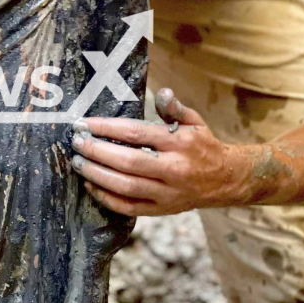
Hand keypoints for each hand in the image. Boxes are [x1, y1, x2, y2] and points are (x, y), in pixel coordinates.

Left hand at [70, 89, 250, 215]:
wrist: (227, 180)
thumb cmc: (204, 146)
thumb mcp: (194, 122)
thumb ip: (174, 108)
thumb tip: (162, 92)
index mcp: (179, 143)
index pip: (136, 133)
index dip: (106, 128)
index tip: (84, 123)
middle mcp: (174, 169)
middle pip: (127, 162)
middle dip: (96, 151)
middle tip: (76, 142)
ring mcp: (167, 193)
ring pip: (125, 186)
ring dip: (97, 175)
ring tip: (77, 162)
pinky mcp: (162, 210)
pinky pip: (129, 207)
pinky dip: (106, 198)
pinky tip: (91, 185)